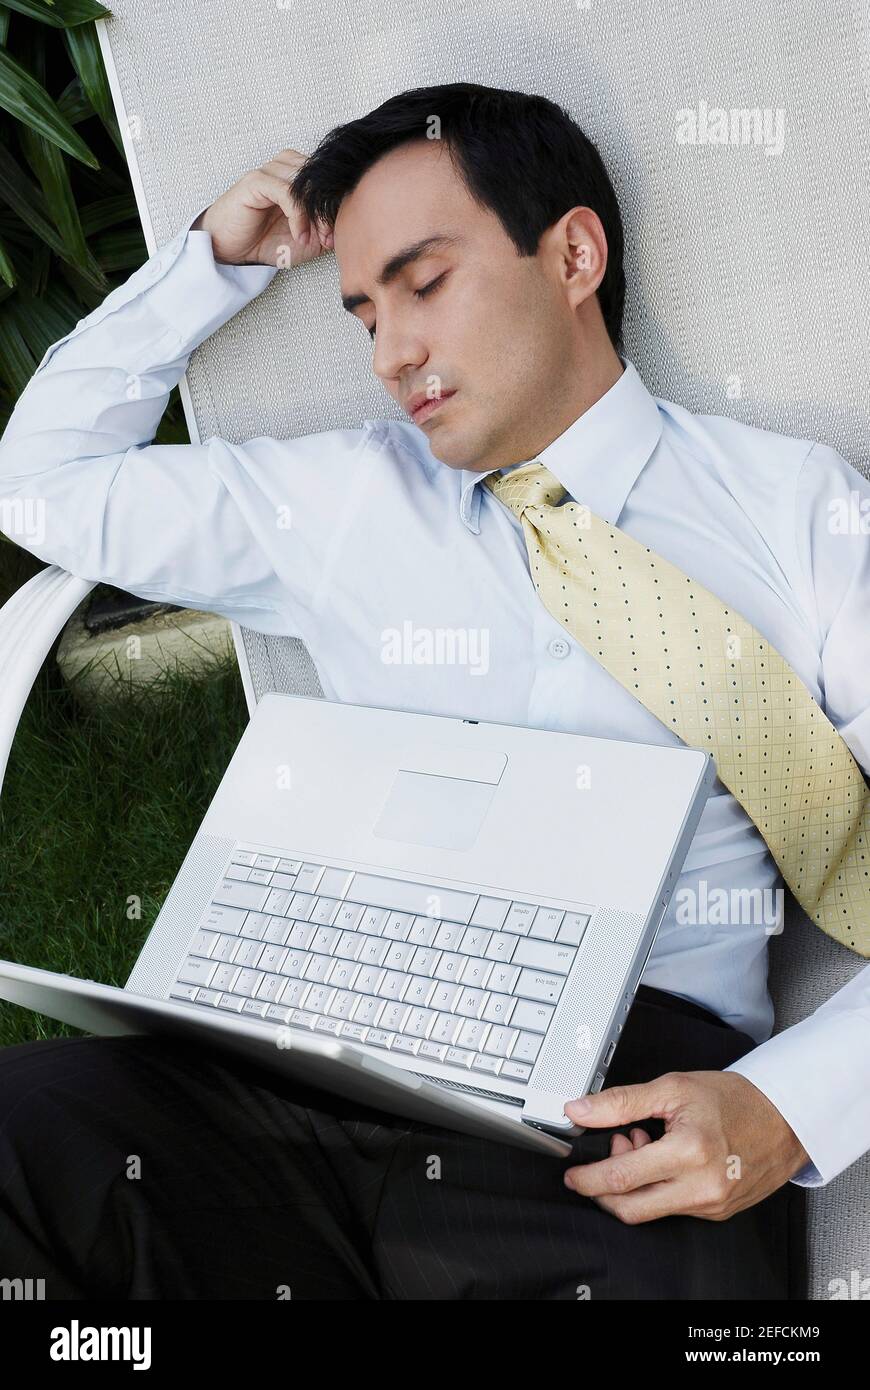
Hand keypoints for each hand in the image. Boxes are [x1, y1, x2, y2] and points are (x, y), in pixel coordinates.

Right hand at [191, 148, 332, 267]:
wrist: (231, 250)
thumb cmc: (267, 242)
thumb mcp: (308, 239)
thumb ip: (329, 227)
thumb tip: (352, 221)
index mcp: (300, 175)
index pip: (329, 181)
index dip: (337, 208)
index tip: (336, 238)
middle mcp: (287, 166)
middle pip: (321, 179)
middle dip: (329, 212)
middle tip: (328, 239)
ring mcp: (271, 171)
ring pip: (307, 184)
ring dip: (315, 215)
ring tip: (311, 239)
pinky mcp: (256, 180)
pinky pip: (287, 191)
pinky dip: (298, 216)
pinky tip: (298, 235)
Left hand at [561, 1071, 810, 1222]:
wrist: (782, 1118)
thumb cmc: (733, 1099)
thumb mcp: (672, 1088)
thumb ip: (622, 1102)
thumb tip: (580, 1110)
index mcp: (689, 1151)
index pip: (622, 1177)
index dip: (589, 1178)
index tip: (572, 1174)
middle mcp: (702, 1185)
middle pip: (631, 1208)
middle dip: (604, 1189)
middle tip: (603, 1157)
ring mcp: (711, 1204)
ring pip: (651, 1210)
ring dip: (632, 1185)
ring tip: (640, 1144)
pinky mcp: (717, 1212)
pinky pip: (673, 1208)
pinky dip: (656, 1188)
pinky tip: (662, 1159)